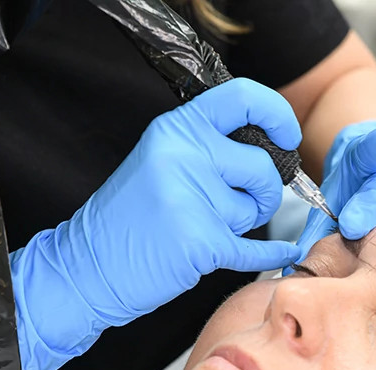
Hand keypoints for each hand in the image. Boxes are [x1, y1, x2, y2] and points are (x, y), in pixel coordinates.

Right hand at [10, 78, 302, 369]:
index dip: (278, 115)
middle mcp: (184, 157)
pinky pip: (256, 249)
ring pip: (255, 209)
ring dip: (245, 223)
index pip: (243, 99)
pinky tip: (284, 254)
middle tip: (248, 203)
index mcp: (176, 129)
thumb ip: (207, 144)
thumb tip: (273, 146)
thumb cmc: (130, 216)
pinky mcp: (200, 242)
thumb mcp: (160, 159)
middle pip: (262, 165)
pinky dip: (273, 255)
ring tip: (209, 226)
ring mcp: (192, 200)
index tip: (287, 136)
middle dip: (265, 190)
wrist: (88, 265)